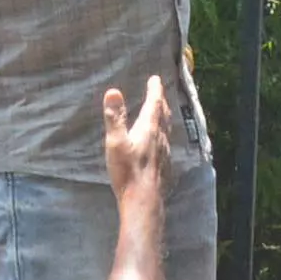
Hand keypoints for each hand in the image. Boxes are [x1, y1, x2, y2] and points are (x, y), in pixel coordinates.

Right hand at [100, 76, 174, 205]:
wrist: (144, 200)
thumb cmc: (128, 171)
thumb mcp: (116, 142)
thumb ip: (115, 117)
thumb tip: (113, 91)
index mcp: (149, 129)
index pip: (154, 104)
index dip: (155, 90)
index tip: (155, 79)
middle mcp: (161, 138)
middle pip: (163, 115)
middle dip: (161, 102)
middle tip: (159, 93)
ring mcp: (165, 153)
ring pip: (167, 130)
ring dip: (164, 118)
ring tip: (162, 113)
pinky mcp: (164, 166)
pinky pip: (166, 144)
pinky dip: (164, 135)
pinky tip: (161, 143)